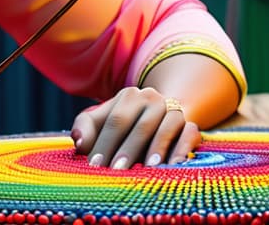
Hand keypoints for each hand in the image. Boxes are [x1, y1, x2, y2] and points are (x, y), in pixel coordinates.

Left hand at [70, 87, 200, 168]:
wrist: (158, 118)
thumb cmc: (122, 127)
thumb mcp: (100, 122)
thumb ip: (85, 128)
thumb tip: (78, 142)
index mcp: (129, 96)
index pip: (116, 120)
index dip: (105, 144)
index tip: (95, 166)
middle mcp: (153, 100)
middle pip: (141, 125)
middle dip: (128, 151)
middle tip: (117, 173)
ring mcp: (174, 111)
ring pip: (167, 127)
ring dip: (158, 148)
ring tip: (148, 168)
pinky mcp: (190, 125)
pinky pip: (190, 133)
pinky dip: (183, 148)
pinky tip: (174, 165)